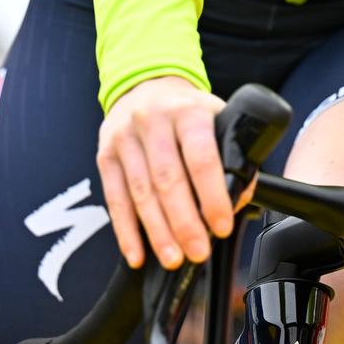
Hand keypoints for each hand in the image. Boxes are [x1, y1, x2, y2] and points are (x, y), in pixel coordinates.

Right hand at [97, 76, 234, 270]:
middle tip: (198, 252)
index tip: (221, 225)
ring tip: (173, 258)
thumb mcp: (218, 119)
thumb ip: (231, 155)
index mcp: (188, 111)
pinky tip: (137, 253)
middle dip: (184, 222)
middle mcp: (153, 121)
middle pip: (167, 179)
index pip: (200, 157)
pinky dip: (126, 231)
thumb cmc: (188, 112)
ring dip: (157, 231)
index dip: (211, 195)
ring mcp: (125, 137)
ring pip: (140, 192)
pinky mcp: (105, 155)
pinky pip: (114, 198)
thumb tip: (237, 199)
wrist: (146, 86)